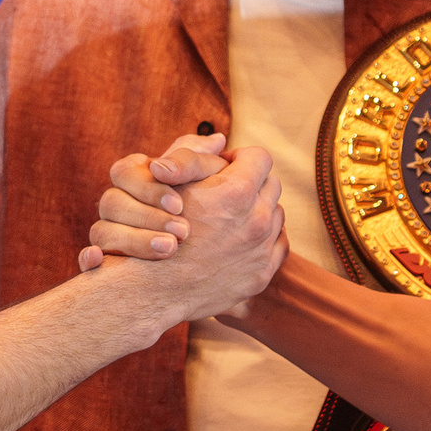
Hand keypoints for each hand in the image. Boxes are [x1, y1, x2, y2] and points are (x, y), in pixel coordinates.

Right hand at [77, 132, 233, 269]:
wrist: (212, 243)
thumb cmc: (208, 200)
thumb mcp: (208, 177)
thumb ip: (198, 161)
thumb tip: (204, 147)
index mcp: (134, 175)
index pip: (124, 173)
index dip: (148, 188)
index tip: (179, 204)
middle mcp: (117, 202)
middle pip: (111, 203)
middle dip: (148, 217)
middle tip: (182, 231)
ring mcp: (109, 230)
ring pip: (102, 232)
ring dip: (133, 241)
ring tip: (169, 249)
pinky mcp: (108, 261)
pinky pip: (87, 260)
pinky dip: (88, 260)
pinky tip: (101, 262)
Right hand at [101, 139, 283, 324]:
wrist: (153, 290)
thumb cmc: (154, 231)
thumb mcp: (169, 184)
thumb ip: (195, 156)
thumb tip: (220, 140)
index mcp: (237, 192)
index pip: (259, 158)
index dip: (240, 158)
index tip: (225, 166)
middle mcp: (257, 220)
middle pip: (271, 185)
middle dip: (252, 183)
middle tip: (229, 189)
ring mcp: (261, 250)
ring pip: (276, 215)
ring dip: (259, 210)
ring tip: (233, 216)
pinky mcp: (261, 274)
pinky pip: (277, 245)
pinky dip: (264, 239)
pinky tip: (241, 239)